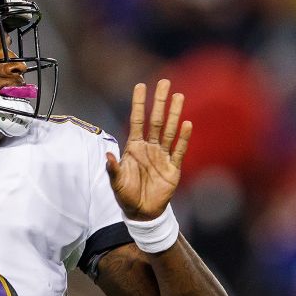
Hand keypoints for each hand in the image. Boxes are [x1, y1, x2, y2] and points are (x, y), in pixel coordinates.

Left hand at [107, 79, 192, 220]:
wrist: (142, 212)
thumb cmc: (126, 195)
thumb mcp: (116, 183)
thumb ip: (113, 169)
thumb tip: (108, 155)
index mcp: (134, 147)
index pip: (137, 120)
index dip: (139, 103)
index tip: (140, 85)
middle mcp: (149, 147)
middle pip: (155, 120)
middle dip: (159, 101)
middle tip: (165, 82)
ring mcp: (162, 156)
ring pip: (169, 130)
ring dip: (174, 114)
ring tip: (179, 96)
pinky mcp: (173, 167)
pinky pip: (179, 150)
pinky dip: (183, 138)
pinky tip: (187, 124)